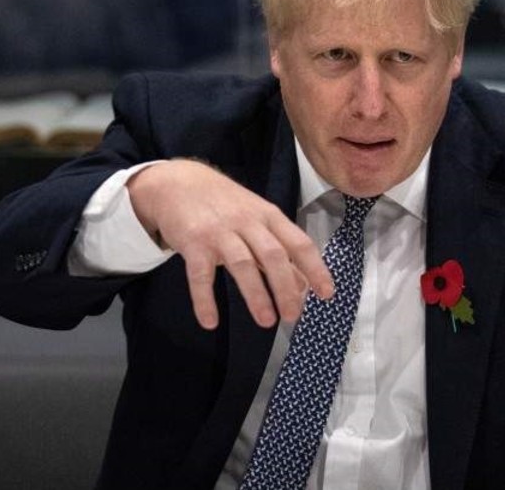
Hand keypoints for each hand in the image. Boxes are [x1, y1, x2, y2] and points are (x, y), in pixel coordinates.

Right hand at [126, 158, 331, 329]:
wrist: (178, 182)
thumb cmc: (225, 204)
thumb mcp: (258, 219)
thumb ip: (281, 250)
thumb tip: (304, 285)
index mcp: (269, 216)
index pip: (299, 243)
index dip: (315, 269)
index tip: (327, 294)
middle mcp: (247, 222)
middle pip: (273, 255)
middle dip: (286, 288)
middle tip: (292, 317)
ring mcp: (220, 232)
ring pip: (242, 264)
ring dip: (256, 295)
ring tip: (266, 321)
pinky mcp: (193, 242)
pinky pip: (200, 275)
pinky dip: (205, 300)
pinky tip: (210, 322)